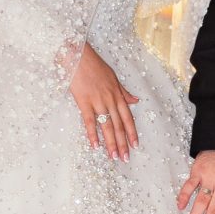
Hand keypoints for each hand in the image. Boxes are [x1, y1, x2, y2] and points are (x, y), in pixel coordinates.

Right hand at [69, 42, 138, 160]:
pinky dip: (92, 134)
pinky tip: (95, 145)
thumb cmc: (94, 65)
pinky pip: (90, 121)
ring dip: (111, 142)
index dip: (132, 132)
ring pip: (107, 126)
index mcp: (117, 94)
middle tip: (125, 158)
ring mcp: (98, 101)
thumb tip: (135, 101)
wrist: (78, 55)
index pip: (128, 118)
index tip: (135, 145)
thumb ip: (124, 92)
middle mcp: (110, 99)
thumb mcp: (113, 77)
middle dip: (123, 143)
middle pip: (119, 125)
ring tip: (114, 156)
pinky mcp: (84, 101)